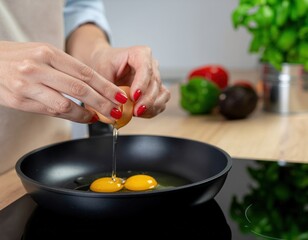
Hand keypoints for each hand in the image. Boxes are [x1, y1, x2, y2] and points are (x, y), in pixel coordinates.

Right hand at [0, 41, 127, 122]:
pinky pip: (51, 111)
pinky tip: (82, 117)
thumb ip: (67, 68)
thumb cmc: (20, 58)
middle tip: (117, 111)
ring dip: (87, 113)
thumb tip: (95, 86)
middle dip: (103, 103)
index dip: (106, 86)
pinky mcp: (20, 100)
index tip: (119, 96)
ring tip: (100, 117)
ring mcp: (28, 84)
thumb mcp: (44, 54)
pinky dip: (71, 116)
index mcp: (49, 52)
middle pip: (80, 89)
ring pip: (66, 104)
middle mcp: (39, 67)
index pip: (85, 72)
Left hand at [89, 45, 170, 117]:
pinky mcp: (156, 90)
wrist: (104, 66)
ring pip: (162, 94)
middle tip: (135, 112)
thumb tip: (117, 107)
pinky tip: (139, 114)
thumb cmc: (103, 65)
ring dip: (151, 107)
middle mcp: (151, 64)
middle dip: (147, 100)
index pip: (145, 68)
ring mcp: (155, 78)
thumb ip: (109, 89)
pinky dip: (152, 111)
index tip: (133, 97)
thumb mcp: (101, 72)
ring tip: (136, 113)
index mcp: (139, 54)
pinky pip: (160, 103)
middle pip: (155, 83)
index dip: (141, 84)